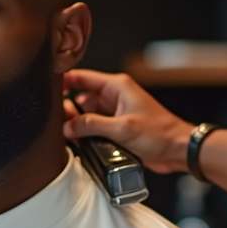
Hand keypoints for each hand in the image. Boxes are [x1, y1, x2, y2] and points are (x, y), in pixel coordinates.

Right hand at [62, 69, 194, 173]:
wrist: (178, 150)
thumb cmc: (160, 133)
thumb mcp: (122, 128)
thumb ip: (92, 125)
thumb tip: (68, 126)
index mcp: (118, 86)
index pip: (83, 77)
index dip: (65, 80)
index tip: (49, 89)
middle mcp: (115, 97)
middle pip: (82, 98)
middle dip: (70, 110)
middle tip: (60, 122)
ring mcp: (116, 113)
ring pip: (87, 115)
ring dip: (79, 124)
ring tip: (71, 134)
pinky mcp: (117, 128)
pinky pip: (96, 127)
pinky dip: (88, 134)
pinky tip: (83, 142)